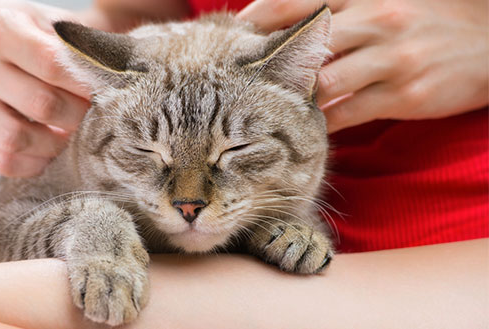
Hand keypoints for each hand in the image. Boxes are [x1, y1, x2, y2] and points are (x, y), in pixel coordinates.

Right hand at [0, 0, 93, 176]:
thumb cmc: (14, 30)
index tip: (109, 92)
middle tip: (95, 115)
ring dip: (56, 145)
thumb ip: (80, 43)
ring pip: (17, 140)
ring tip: (72, 133)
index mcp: (0, 32)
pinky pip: (3, 162)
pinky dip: (34, 162)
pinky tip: (49, 148)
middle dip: (78, 116)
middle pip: (41, 106)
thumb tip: (123, 70)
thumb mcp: (43, 20)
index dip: (87, 84)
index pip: (52, 65)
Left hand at [238, 0, 488, 132]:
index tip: (232, 33)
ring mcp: (392, 58)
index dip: (260, 16)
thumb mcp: (385, 1)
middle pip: (303, 44)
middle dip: (266, 62)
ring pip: (322, 82)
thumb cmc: (428, 20)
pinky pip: (347, 113)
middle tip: (236, 79)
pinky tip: (303, 126)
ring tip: (264, 108)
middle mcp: (377, 20)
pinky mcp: (405, 94)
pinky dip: (321, 122)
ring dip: (291, 97)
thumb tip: (289, 27)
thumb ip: (340, 10)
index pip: (298, 1)